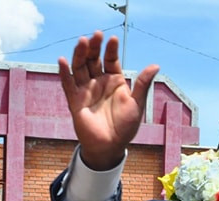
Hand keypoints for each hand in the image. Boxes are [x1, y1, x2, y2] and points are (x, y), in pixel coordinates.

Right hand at [57, 31, 158, 170]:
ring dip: (80, 54)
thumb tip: (155, 65)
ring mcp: (86, 90)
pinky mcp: (75, 101)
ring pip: (80, 68)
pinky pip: (68, 84)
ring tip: (82, 42)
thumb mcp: (137, 103)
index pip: (110, 60)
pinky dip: (64, 73)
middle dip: (94, 47)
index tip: (112, 39)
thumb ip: (142, 84)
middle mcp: (99, 82)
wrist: (111, 147)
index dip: (110, 50)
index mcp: (114, 81)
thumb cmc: (125, 127)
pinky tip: (63, 60)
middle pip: (93, 60)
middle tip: (95, 35)